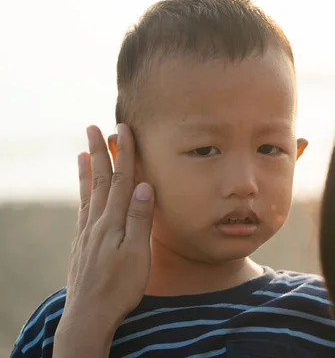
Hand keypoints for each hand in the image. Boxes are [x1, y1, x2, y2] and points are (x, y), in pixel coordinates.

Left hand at [54, 124, 154, 356]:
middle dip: (101, 152)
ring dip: (88, 168)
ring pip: (88, 192)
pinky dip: (82, 191)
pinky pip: (82, 207)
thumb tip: (143, 185)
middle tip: (94, 127)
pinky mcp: (83, 243)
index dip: (124, 153)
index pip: (121, 179)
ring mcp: (87, 232)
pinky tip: (83, 188)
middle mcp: (96, 221)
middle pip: (100, 180)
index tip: (123, 129)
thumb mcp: (137, 254)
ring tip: (84, 149)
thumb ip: (139, 219)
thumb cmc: (119, 287)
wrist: (89, 315)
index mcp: (113, 221)